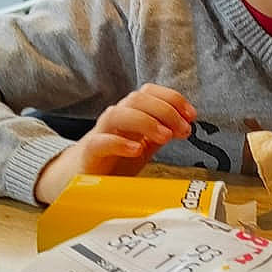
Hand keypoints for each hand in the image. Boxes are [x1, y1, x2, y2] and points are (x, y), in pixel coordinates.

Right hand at [34, 84, 196, 203]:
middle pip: (138, 99)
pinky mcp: (89, 154)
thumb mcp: (144, 146)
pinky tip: (137, 149)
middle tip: (183, 130)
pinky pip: (100, 142)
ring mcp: (101, 133)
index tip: (192, 115)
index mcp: (131, 113)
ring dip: (146, 121)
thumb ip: (162, 133)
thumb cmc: (114, 160)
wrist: (79, 179)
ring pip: (118, 114)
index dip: (172, 98)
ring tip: (165, 137)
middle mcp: (116, 118)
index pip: (150, 92)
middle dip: (165, 110)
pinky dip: (120, 143)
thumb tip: (186, 124)